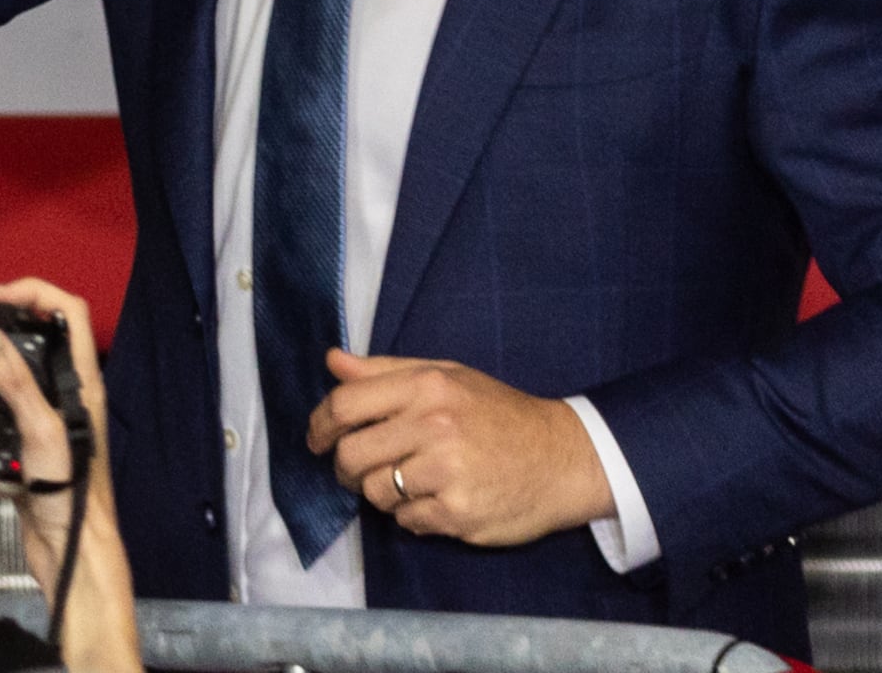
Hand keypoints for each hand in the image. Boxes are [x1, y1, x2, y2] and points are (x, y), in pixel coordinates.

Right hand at [0, 278, 139, 672]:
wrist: (73, 557)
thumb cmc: (73, 493)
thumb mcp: (42, 429)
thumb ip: (13, 380)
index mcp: (82, 383)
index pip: (67, 310)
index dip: (32, 292)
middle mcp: (65, 398)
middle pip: (26, 348)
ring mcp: (44, 427)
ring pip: (2, 395)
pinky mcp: (26, 456)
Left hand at [307, 348, 611, 547]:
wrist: (563, 458)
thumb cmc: (499, 414)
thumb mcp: (447, 377)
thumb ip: (385, 371)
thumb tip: (331, 361)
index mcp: (428, 387)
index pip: (345, 405)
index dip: (320, 425)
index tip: (317, 438)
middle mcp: (435, 426)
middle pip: (351, 455)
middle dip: (345, 467)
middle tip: (356, 470)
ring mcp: (447, 473)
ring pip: (375, 493)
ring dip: (381, 493)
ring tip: (407, 483)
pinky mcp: (459, 513)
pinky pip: (406, 521)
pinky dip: (411, 516)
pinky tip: (435, 501)